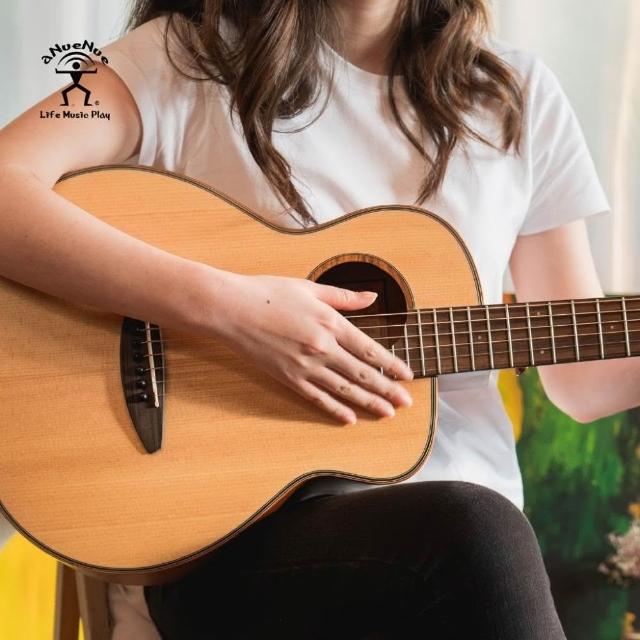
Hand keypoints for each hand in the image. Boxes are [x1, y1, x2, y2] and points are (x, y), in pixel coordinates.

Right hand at [212, 272, 413, 424]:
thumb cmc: (268, 293)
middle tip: (406, 403)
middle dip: (387, 390)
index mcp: (330, 323)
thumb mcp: (310, 288)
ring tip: (387, 413)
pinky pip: (316, 397)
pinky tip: (348, 418)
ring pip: (344, 389)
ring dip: (368, 403)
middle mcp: (322, 347)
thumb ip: (344, 297)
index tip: (407, 376)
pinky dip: (334, 409)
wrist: (231, 308)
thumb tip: (372, 297)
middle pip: (362, 374)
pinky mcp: (288, 378)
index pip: (369, 349)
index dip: (391, 365)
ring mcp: (304, 366)